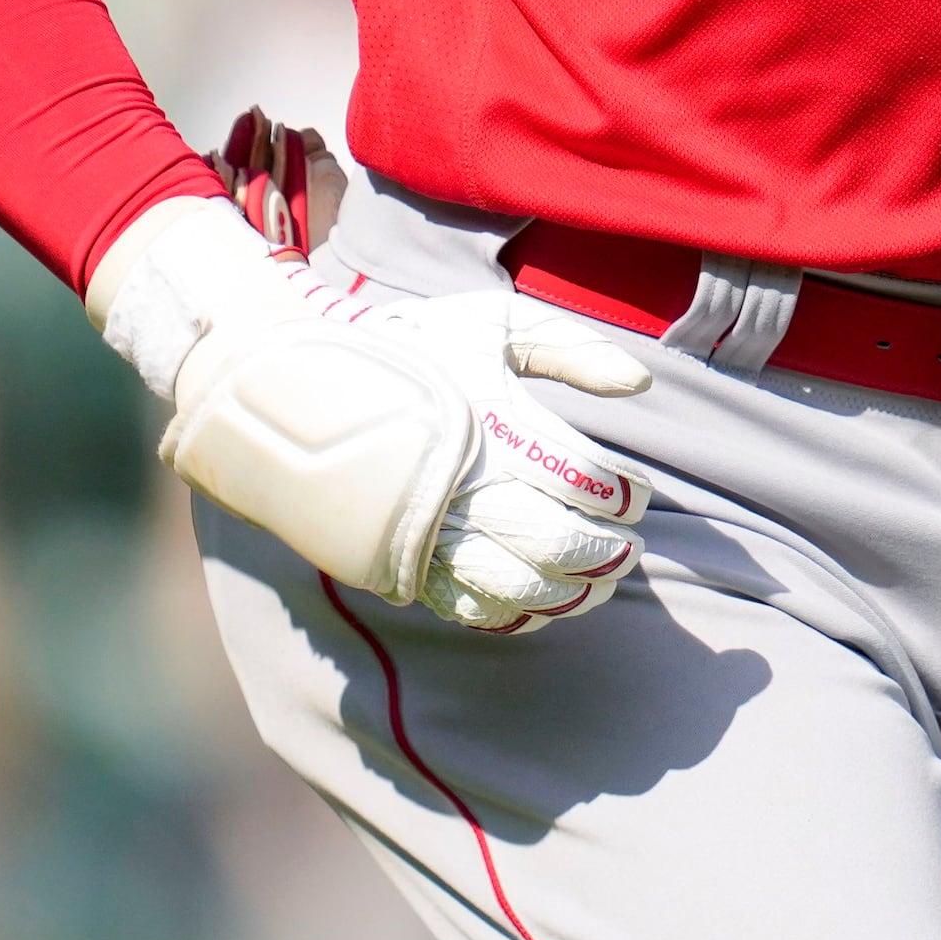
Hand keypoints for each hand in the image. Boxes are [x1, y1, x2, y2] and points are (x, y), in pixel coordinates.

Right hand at [86, 168, 652, 631]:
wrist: (302, 384)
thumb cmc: (412, 351)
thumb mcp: (490, 324)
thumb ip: (568, 348)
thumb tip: (638, 386)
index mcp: (494, 428)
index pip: (584, 481)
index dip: (625, 495)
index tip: (636, 492)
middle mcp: (465, 488)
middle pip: (560, 542)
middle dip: (608, 551)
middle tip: (630, 548)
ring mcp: (432, 535)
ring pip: (521, 589)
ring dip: (573, 593)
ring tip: (597, 580)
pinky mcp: (405, 567)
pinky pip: (472, 610)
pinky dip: (517, 614)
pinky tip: (541, 599)